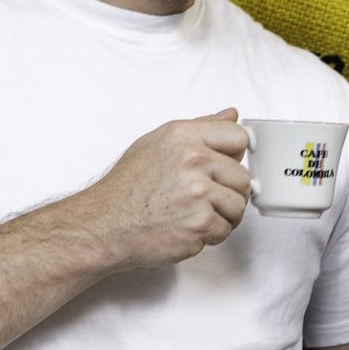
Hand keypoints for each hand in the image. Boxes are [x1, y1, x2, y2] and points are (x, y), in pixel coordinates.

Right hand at [84, 108, 251, 268]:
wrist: (105, 225)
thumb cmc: (128, 188)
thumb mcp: (158, 143)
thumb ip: (200, 128)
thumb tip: (231, 114)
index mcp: (184, 135)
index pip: (239, 136)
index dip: (234, 154)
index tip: (225, 167)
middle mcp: (193, 160)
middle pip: (243, 176)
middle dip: (228, 191)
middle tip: (202, 199)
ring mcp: (198, 193)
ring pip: (239, 205)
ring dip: (222, 215)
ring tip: (194, 213)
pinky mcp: (200, 223)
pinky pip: (225, 229)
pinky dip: (210, 235)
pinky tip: (187, 228)